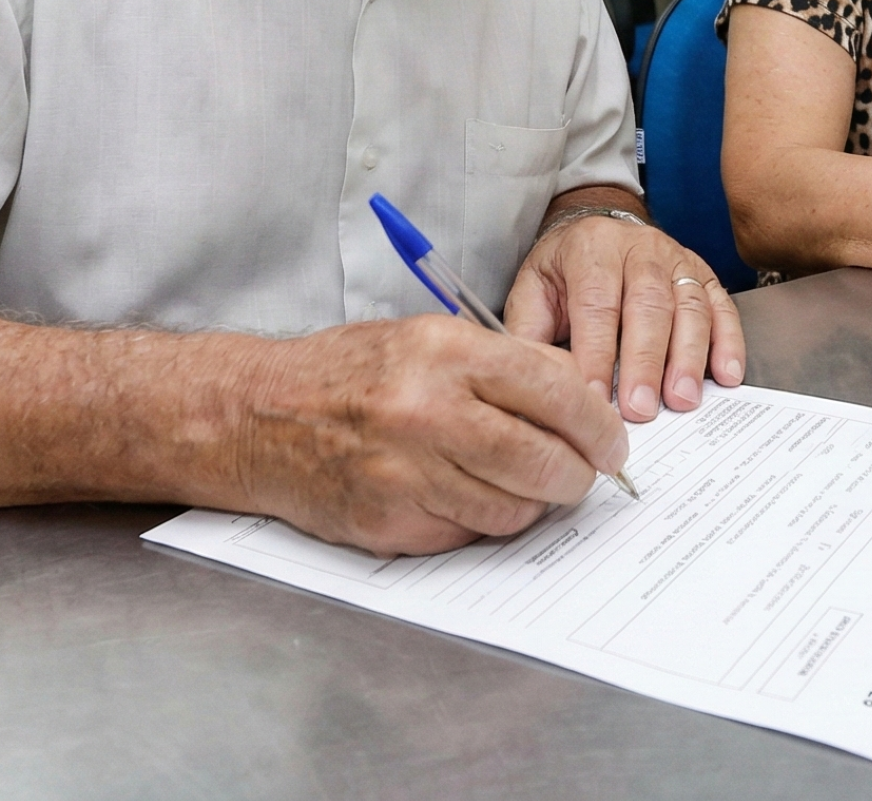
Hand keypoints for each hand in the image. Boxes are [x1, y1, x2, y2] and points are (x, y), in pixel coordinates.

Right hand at [238, 314, 629, 556]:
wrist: (259, 417)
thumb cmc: (351, 373)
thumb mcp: (430, 338)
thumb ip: (509, 362)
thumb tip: (585, 397)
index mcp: (445, 353)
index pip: (557, 392)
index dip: (599, 426)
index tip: (613, 443)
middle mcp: (427, 411)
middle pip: (545, 461)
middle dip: (579, 475)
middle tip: (582, 474)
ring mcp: (406, 473)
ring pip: (514, 509)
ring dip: (533, 502)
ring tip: (522, 483)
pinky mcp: (390, 522)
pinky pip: (470, 533)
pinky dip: (483, 520)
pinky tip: (467, 495)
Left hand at [505, 212, 745, 420]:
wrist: (596, 230)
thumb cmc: (564, 271)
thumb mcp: (532, 290)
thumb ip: (531, 333)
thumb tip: (532, 384)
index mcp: (592, 249)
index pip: (597, 305)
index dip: (597, 354)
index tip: (595, 400)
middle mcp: (640, 248)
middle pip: (648, 306)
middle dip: (645, 362)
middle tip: (641, 409)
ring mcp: (677, 260)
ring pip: (690, 308)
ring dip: (689, 358)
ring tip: (682, 399)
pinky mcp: (704, 274)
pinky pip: (722, 307)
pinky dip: (729, 343)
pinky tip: (726, 376)